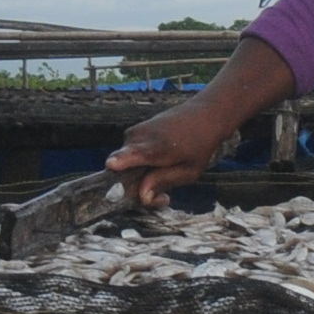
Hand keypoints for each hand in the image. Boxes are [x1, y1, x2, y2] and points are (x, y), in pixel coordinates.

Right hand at [105, 105, 229, 208]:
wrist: (202, 115)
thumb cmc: (199, 145)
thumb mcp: (190, 171)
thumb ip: (163, 182)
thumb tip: (142, 197)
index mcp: (158, 147)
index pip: (134, 154)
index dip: (121, 161)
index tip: (111, 164)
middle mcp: (139, 137)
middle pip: (124, 172)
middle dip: (138, 188)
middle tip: (163, 197)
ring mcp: (132, 133)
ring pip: (126, 166)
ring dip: (141, 177)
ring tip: (165, 177)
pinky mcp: (130, 133)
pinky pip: (128, 156)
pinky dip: (140, 165)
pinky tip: (159, 165)